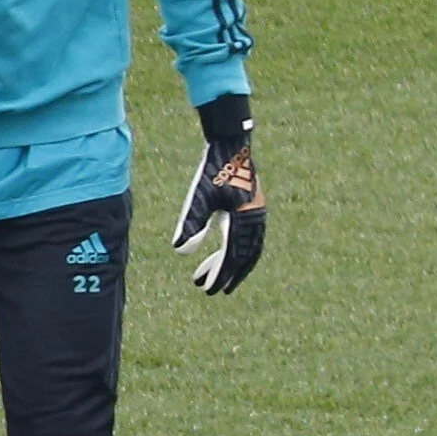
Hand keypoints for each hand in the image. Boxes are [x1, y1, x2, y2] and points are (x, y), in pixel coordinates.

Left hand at [172, 96, 264, 294]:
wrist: (232, 145)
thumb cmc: (214, 170)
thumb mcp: (199, 196)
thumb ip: (192, 222)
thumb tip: (180, 250)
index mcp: (246, 220)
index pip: (234, 256)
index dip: (222, 275)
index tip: (210, 290)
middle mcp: (256, 219)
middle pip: (245, 257)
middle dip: (227, 275)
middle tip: (210, 290)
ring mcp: (256, 213)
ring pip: (247, 248)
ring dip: (229, 264)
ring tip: (207, 276)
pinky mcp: (251, 208)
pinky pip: (247, 237)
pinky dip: (234, 249)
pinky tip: (219, 252)